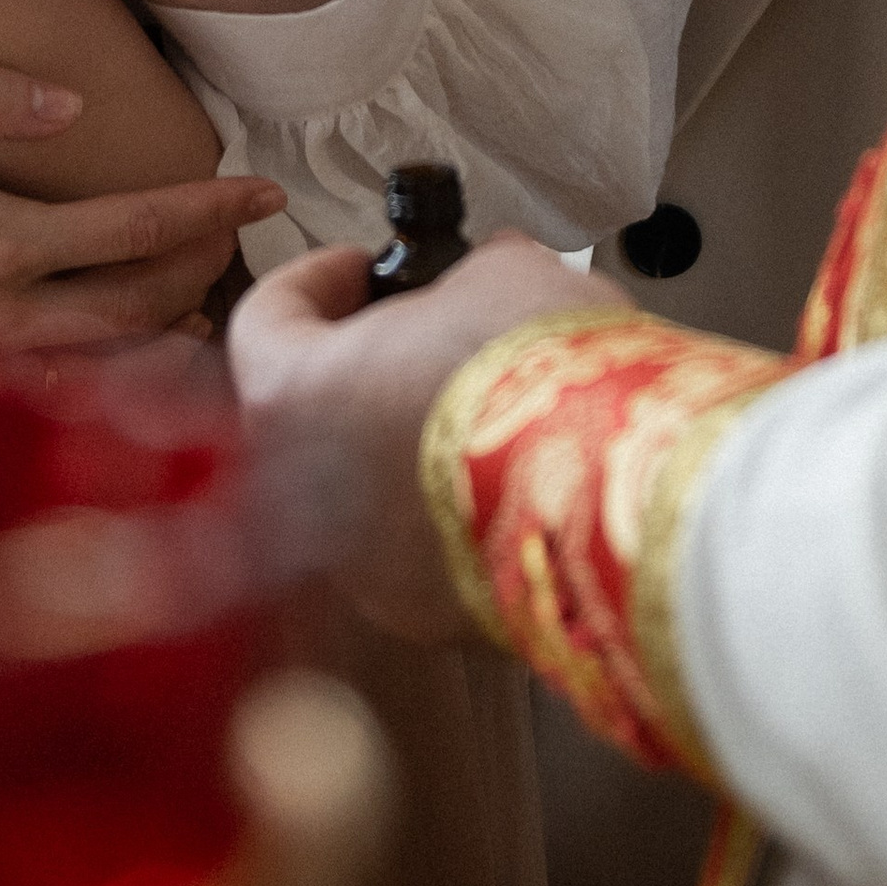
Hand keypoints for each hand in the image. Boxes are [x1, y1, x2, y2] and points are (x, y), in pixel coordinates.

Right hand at [0, 1, 282, 353]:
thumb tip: (74, 104)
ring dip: (166, 328)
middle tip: (246, 233)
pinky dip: (106, 371)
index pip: (129, 231)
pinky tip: (131, 345)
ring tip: (206, 285)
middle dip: (204, 270)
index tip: (262, 189)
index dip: (205, 211)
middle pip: (136, 308)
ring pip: (102, 362)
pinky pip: (50, 391)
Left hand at [228, 234, 626, 640]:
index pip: (265, 321)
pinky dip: (454, 512)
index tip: (363, 267)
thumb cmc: (539, 379)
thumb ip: (466, 274)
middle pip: (316, 412)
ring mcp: (363, 571)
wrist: (622, 499)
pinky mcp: (431, 618)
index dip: (315, 281)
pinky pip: (425, 550)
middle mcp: (304, 497)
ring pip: (368, 490)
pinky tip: (513, 476)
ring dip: (411, 445)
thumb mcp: (501, 275)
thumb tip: (484, 277)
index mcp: (294, 395)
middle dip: (371, 368)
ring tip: (486, 406)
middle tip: (430, 334)